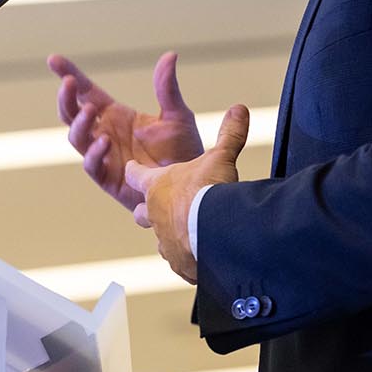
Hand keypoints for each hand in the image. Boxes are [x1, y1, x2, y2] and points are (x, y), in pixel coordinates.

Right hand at [50, 51, 203, 211]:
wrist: (190, 187)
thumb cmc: (183, 151)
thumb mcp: (177, 115)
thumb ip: (167, 88)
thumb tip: (170, 56)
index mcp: (115, 115)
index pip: (87, 92)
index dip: (70, 75)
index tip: (54, 60)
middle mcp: (104, 133)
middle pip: (72, 113)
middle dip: (66, 98)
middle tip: (69, 83)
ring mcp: (103, 156)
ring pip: (77, 137)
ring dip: (79, 123)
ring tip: (89, 110)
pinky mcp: (108, 178)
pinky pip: (92, 165)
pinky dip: (95, 152)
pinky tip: (105, 141)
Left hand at [124, 104, 250, 283]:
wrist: (214, 232)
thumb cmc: (209, 192)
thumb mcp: (220, 157)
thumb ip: (229, 134)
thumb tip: (239, 109)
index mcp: (158, 186)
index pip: (136, 174)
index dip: (134, 170)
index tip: (131, 168)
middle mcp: (154, 213)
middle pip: (140, 211)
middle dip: (146, 209)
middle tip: (155, 208)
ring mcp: (164, 240)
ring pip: (160, 238)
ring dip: (170, 234)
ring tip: (183, 235)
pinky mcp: (178, 262)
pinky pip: (179, 260)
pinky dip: (187, 257)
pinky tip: (198, 256)